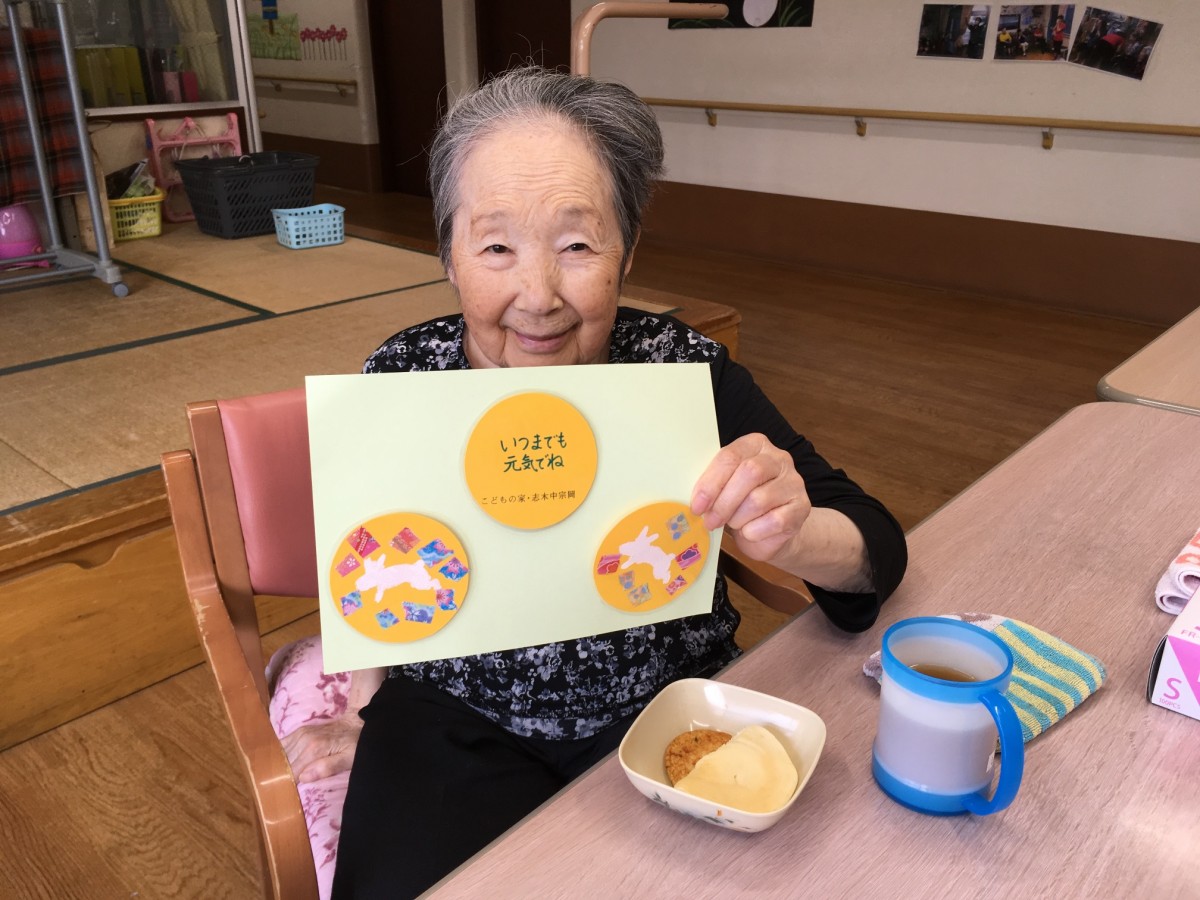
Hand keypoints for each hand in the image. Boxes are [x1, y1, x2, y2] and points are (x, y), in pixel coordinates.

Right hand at [280, 712, 363, 782]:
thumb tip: (303, 777)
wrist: (355, 724)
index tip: (283, 794)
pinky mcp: (299, 731)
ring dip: (278, 766)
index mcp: (314, 748)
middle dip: (280, 776)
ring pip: (280, 754)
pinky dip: (278, 755)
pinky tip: (278, 765)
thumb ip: (327, 768)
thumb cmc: (354, 745)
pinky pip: (282, 744)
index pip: (291, 771)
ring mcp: (300, 733)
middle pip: (283, 763)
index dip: (286, 783)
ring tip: (277, 779)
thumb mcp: (348, 759)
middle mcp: (303, 739)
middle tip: (279, 790)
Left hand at [690, 433, 811, 564]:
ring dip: (738, 518)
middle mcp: (778, 458)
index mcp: (755, 445)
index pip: (730, 456)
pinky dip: (755, 532)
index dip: (711, 482)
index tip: (697, 505)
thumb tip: (696, 498)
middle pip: (749, 473)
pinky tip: (750, 532)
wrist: (771, 531)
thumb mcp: (724, 489)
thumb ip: (713, 485)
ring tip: (734, 524)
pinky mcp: (802, 507)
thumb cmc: (741, 506)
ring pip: (759, 499)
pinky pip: (774, 521)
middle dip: (724, 502)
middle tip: (710, 521)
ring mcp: (794, 482)